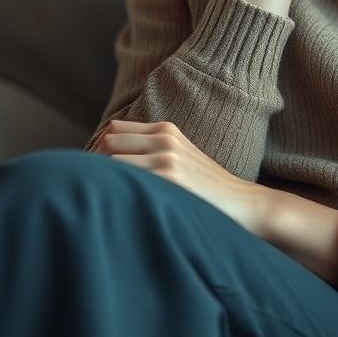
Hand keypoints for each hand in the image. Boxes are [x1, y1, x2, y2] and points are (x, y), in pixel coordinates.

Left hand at [92, 119, 269, 236]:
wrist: (244, 203)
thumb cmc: (208, 188)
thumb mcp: (181, 157)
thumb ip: (152, 151)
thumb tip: (108, 160)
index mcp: (166, 129)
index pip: (114, 129)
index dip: (99, 150)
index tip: (96, 174)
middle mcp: (165, 138)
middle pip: (107, 141)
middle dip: (94, 164)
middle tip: (94, 190)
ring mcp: (167, 157)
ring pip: (110, 160)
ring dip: (101, 180)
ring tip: (103, 201)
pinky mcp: (170, 178)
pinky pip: (125, 179)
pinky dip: (115, 191)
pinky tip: (119, 208)